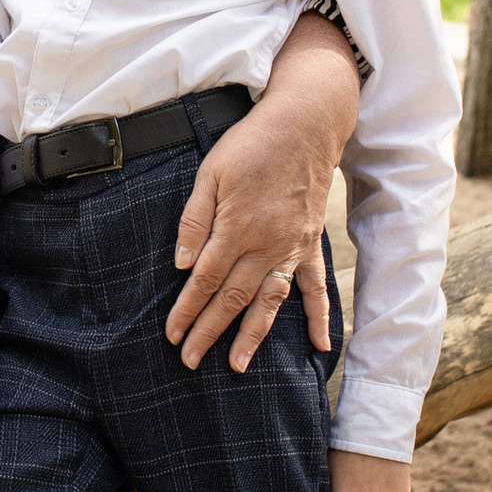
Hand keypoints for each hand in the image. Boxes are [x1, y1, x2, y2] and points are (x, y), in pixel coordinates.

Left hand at [166, 38, 354, 373]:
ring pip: (269, 302)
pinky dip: (318, 318)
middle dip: (209, 331)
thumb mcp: (210, 173)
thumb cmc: (251, 145)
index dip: (187, 309)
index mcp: (236, 228)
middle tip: (190, 361)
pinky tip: (318, 346)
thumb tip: (183, 265)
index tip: (172, 334)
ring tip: (236, 365)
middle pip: (232, 299)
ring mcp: (292, 248)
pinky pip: (315, 288)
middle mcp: (266, 246)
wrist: (304, 126)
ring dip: (252, 336)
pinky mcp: (310, 245)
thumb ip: (194, 221)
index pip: (206, 281)